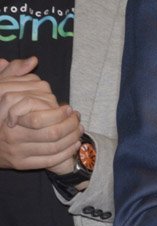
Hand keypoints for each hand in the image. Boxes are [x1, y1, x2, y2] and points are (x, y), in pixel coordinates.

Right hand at [0, 57, 81, 171]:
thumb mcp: (0, 87)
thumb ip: (15, 73)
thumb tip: (33, 60)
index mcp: (7, 115)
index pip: (40, 119)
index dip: (59, 114)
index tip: (69, 108)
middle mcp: (11, 135)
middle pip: (52, 134)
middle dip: (71, 126)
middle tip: (78, 119)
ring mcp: (16, 151)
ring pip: (53, 148)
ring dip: (72, 138)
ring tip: (79, 129)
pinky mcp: (20, 164)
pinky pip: (49, 161)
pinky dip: (66, 153)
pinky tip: (74, 144)